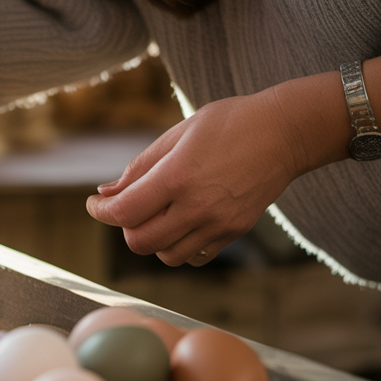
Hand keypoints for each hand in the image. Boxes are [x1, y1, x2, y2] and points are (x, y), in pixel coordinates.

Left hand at [86, 88, 307, 266]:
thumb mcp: (178, 134)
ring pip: (167, 256)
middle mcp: (198, 206)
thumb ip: (139, 167)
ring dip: (151, 240)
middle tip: (128, 207)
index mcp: (178, 176)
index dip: (100, 212)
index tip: (94, 204)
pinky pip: (195, 257)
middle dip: (124, 228)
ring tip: (157, 214)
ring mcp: (219, 223)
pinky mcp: (235, 232)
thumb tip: (106, 194)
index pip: (123, 213)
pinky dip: (178, 247)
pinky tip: (180, 223)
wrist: (286, 132)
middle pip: (140, 242)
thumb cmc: (229, 123)